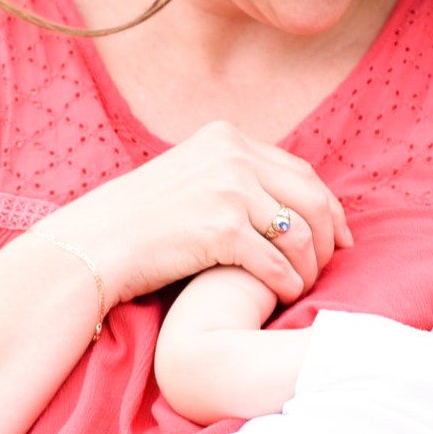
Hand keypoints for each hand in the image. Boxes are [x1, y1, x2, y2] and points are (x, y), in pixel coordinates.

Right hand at [32, 121, 350, 303]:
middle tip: (334, 263)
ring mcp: (227, 189)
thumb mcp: (188, 177)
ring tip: (305, 285)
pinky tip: (284, 295)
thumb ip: (232, 176)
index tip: (338, 234)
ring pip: (300, 232)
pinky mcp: (221, 228)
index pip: (299, 169)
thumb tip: (287, 201)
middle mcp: (231, 155)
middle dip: (329, 235)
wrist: (94, 243)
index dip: (327, 204)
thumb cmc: (138, 221)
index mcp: (225, 138)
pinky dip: (287, 283)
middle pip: (311, 196)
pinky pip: (276, 262)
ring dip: (310, 265)